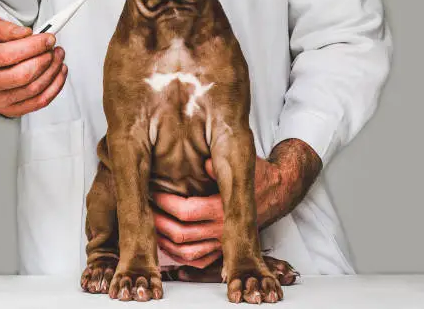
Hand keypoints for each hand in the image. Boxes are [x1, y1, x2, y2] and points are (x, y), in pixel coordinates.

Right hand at [0, 17, 67, 117]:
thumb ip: (4, 27)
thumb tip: (26, 33)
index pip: (7, 55)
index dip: (33, 46)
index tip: (48, 38)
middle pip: (22, 75)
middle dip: (45, 60)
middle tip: (53, 49)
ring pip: (34, 88)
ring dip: (53, 70)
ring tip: (58, 57)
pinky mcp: (11, 110)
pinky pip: (40, 101)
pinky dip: (55, 85)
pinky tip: (59, 71)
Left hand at [152, 139, 321, 269]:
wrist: (277, 191)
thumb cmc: (257, 176)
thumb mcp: (241, 163)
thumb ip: (218, 166)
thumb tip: (203, 161)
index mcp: (223, 209)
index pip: (185, 212)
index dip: (165, 203)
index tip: (154, 192)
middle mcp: (222, 229)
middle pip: (181, 235)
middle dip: (159, 223)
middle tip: (146, 210)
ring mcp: (222, 242)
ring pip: (187, 253)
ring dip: (166, 243)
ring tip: (152, 228)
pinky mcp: (224, 248)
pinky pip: (199, 261)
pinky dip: (181, 258)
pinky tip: (169, 246)